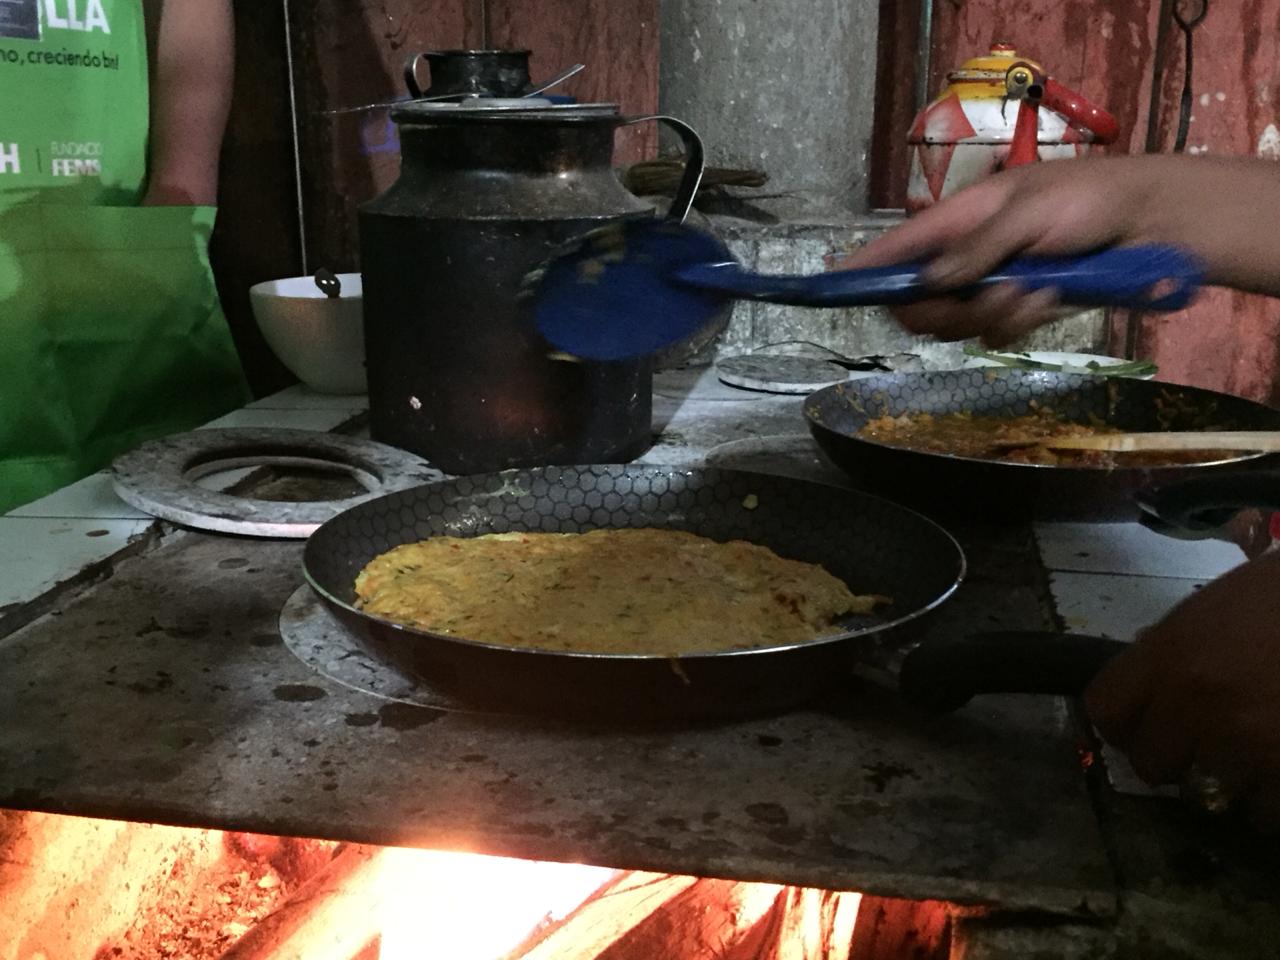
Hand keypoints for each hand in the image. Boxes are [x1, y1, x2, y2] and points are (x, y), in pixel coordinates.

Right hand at [833, 154, 1279, 345]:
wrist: (1150, 224)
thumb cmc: (1088, 199)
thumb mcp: (1028, 213)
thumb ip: (977, 250)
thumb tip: (932, 282)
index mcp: (957, 221)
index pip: (894, 250)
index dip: (860, 270)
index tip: (830, 287)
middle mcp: (964, 257)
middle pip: (916, 306)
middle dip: (946, 311)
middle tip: (987, 296)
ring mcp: (990, 286)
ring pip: (957, 328)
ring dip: (996, 316)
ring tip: (1036, 290)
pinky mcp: (1018, 311)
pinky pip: (995, 336)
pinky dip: (1021, 324)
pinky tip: (1050, 298)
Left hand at [1084, 550, 1279, 830]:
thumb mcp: (1222, 607)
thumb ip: (1178, 652)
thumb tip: (1153, 689)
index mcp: (1173, 653)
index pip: (1106, 710)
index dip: (1126, 723)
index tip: (1149, 725)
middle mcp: (1200, 702)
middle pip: (1151, 765)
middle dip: (1180, 757)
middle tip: (1216, 740)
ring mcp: (1250, 746)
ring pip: (1213, 797)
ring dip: (1237, 782)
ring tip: (1267, 746)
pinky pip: (1266, 815)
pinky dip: (1276, 800)